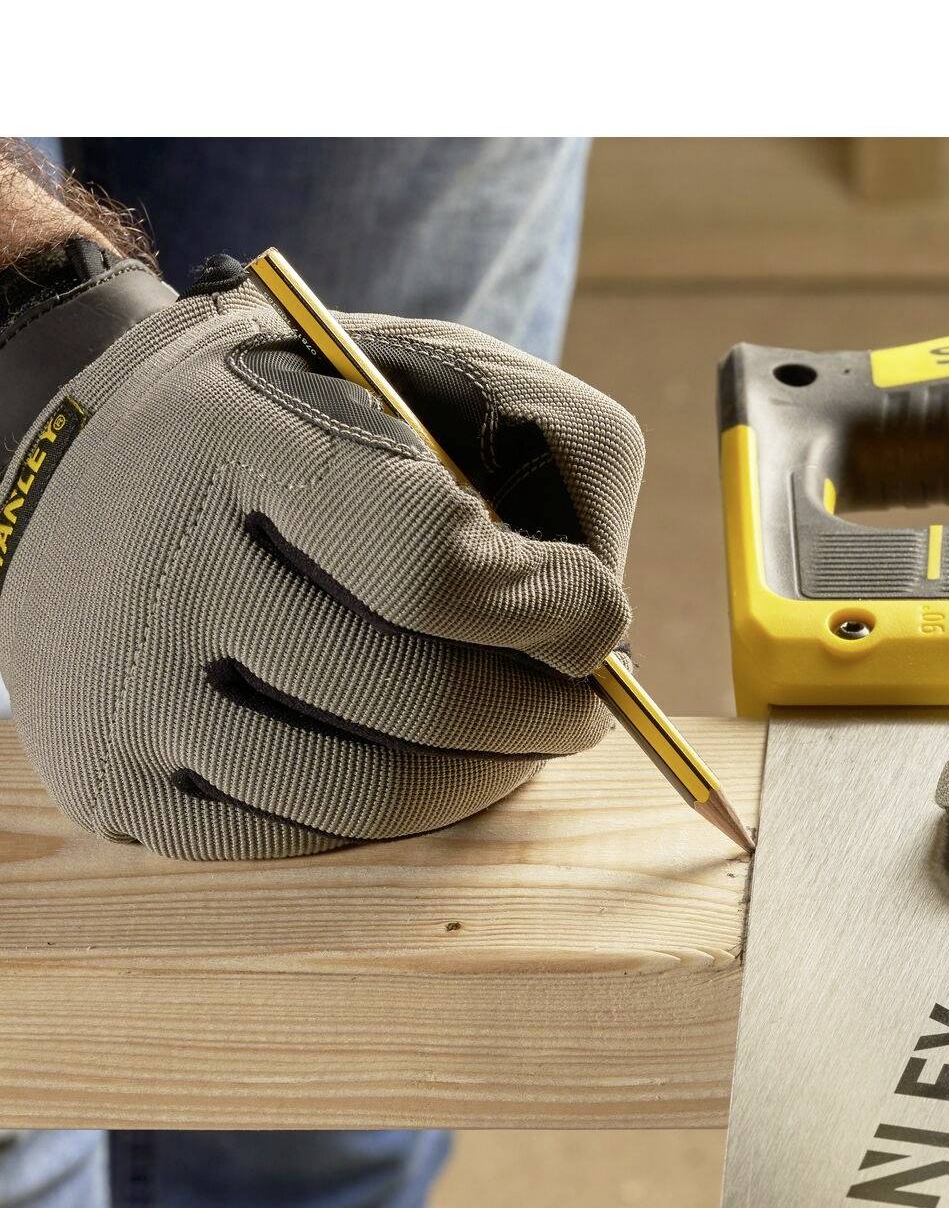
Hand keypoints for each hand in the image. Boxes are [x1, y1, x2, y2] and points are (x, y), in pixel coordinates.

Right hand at [0, 249, 641, 858]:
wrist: (81, 456)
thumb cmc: (310, 415)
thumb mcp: (431, 368)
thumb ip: (558, 448)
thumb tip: (607, 624)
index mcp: (240, 440)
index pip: (431, 565)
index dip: (547, 606)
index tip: (593, 608)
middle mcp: (165, 570)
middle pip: (420, 699)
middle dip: (544, 713)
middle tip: (582, 702)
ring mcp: (131, 693)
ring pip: (373, 794)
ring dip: (489, 777)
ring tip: (523, 733)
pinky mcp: (120, 785)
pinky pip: (306, 839)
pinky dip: (398, 815)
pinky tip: (426, 758)